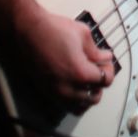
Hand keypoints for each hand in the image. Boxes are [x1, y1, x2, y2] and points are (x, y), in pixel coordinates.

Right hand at [0, 7, 114, 117]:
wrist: (28, 30)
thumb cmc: (53, 29)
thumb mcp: (82, 34)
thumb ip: (96, 50)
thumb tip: (105, 57)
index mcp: (80, 73)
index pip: (105, 81)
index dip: (109, 70)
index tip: (106, 62)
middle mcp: (68, 88)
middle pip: (94, 97)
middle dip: (99, 84)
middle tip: (98, 70)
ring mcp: (56, 92)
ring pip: (79, 107)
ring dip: (87, 96)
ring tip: (87, 81)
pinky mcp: (46, 91)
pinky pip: (65, 106)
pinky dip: (74, 100)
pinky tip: (75, 86)